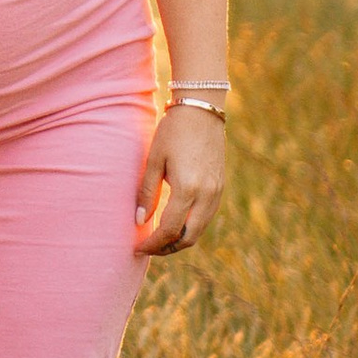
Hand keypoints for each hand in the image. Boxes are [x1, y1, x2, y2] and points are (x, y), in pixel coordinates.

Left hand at [134, 105, 226, 257]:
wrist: (202, 109)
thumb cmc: (173, 131)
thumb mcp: (154, 160)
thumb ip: (147, 192)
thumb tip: (140, 221)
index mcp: (188, 188)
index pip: (169, 229)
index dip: (152, 243)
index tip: (137, 247)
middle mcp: (207, 195)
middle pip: (188, 237)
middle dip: (166, 248)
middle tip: (147, 247)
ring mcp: (217, 192)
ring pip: (199, 230)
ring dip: (179, 240)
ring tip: (158, 238)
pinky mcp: (220, 187)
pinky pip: (206, 217)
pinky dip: (190, 226)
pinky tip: (175, 222)